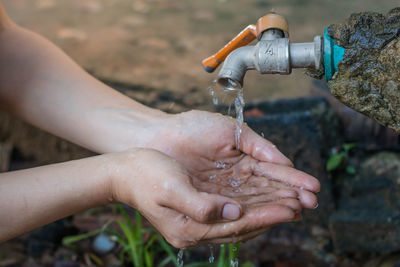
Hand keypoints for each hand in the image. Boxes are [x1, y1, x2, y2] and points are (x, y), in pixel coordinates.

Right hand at [108, 148, 304, 247]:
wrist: (125, 172)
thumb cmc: (145, 176)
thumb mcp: (171, 189)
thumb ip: (201, 205)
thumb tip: (235, 212)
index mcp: (190, 229)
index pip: (237, 226)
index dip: (265, 216)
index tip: (290, 208)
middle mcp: (197, 229)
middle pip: (244, 225)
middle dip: (273, 214)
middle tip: (301, 206)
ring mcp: (199, 220)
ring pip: (241, 217)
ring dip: (266, 209)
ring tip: (292, 202)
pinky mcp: (200, 209)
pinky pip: (233, 210)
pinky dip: (252, 204)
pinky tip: (265, 199)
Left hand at [151, 110, 319, 208]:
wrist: (160, 137)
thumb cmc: (193, 128)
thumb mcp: (231, 132)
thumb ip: (259, 146)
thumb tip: (286, 164)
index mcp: (245, 160)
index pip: (273, 173)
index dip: (293, 181)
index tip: (313, 188)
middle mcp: (237, 180)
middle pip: (267, 191)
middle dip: (289, 197)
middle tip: (311, 204)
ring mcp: (224, 192)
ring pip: (253, 202)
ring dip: (275, 206)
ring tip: (296, 210)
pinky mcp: (210, 203)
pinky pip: (233, 210)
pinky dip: (251, 213)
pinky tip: (269, 216)